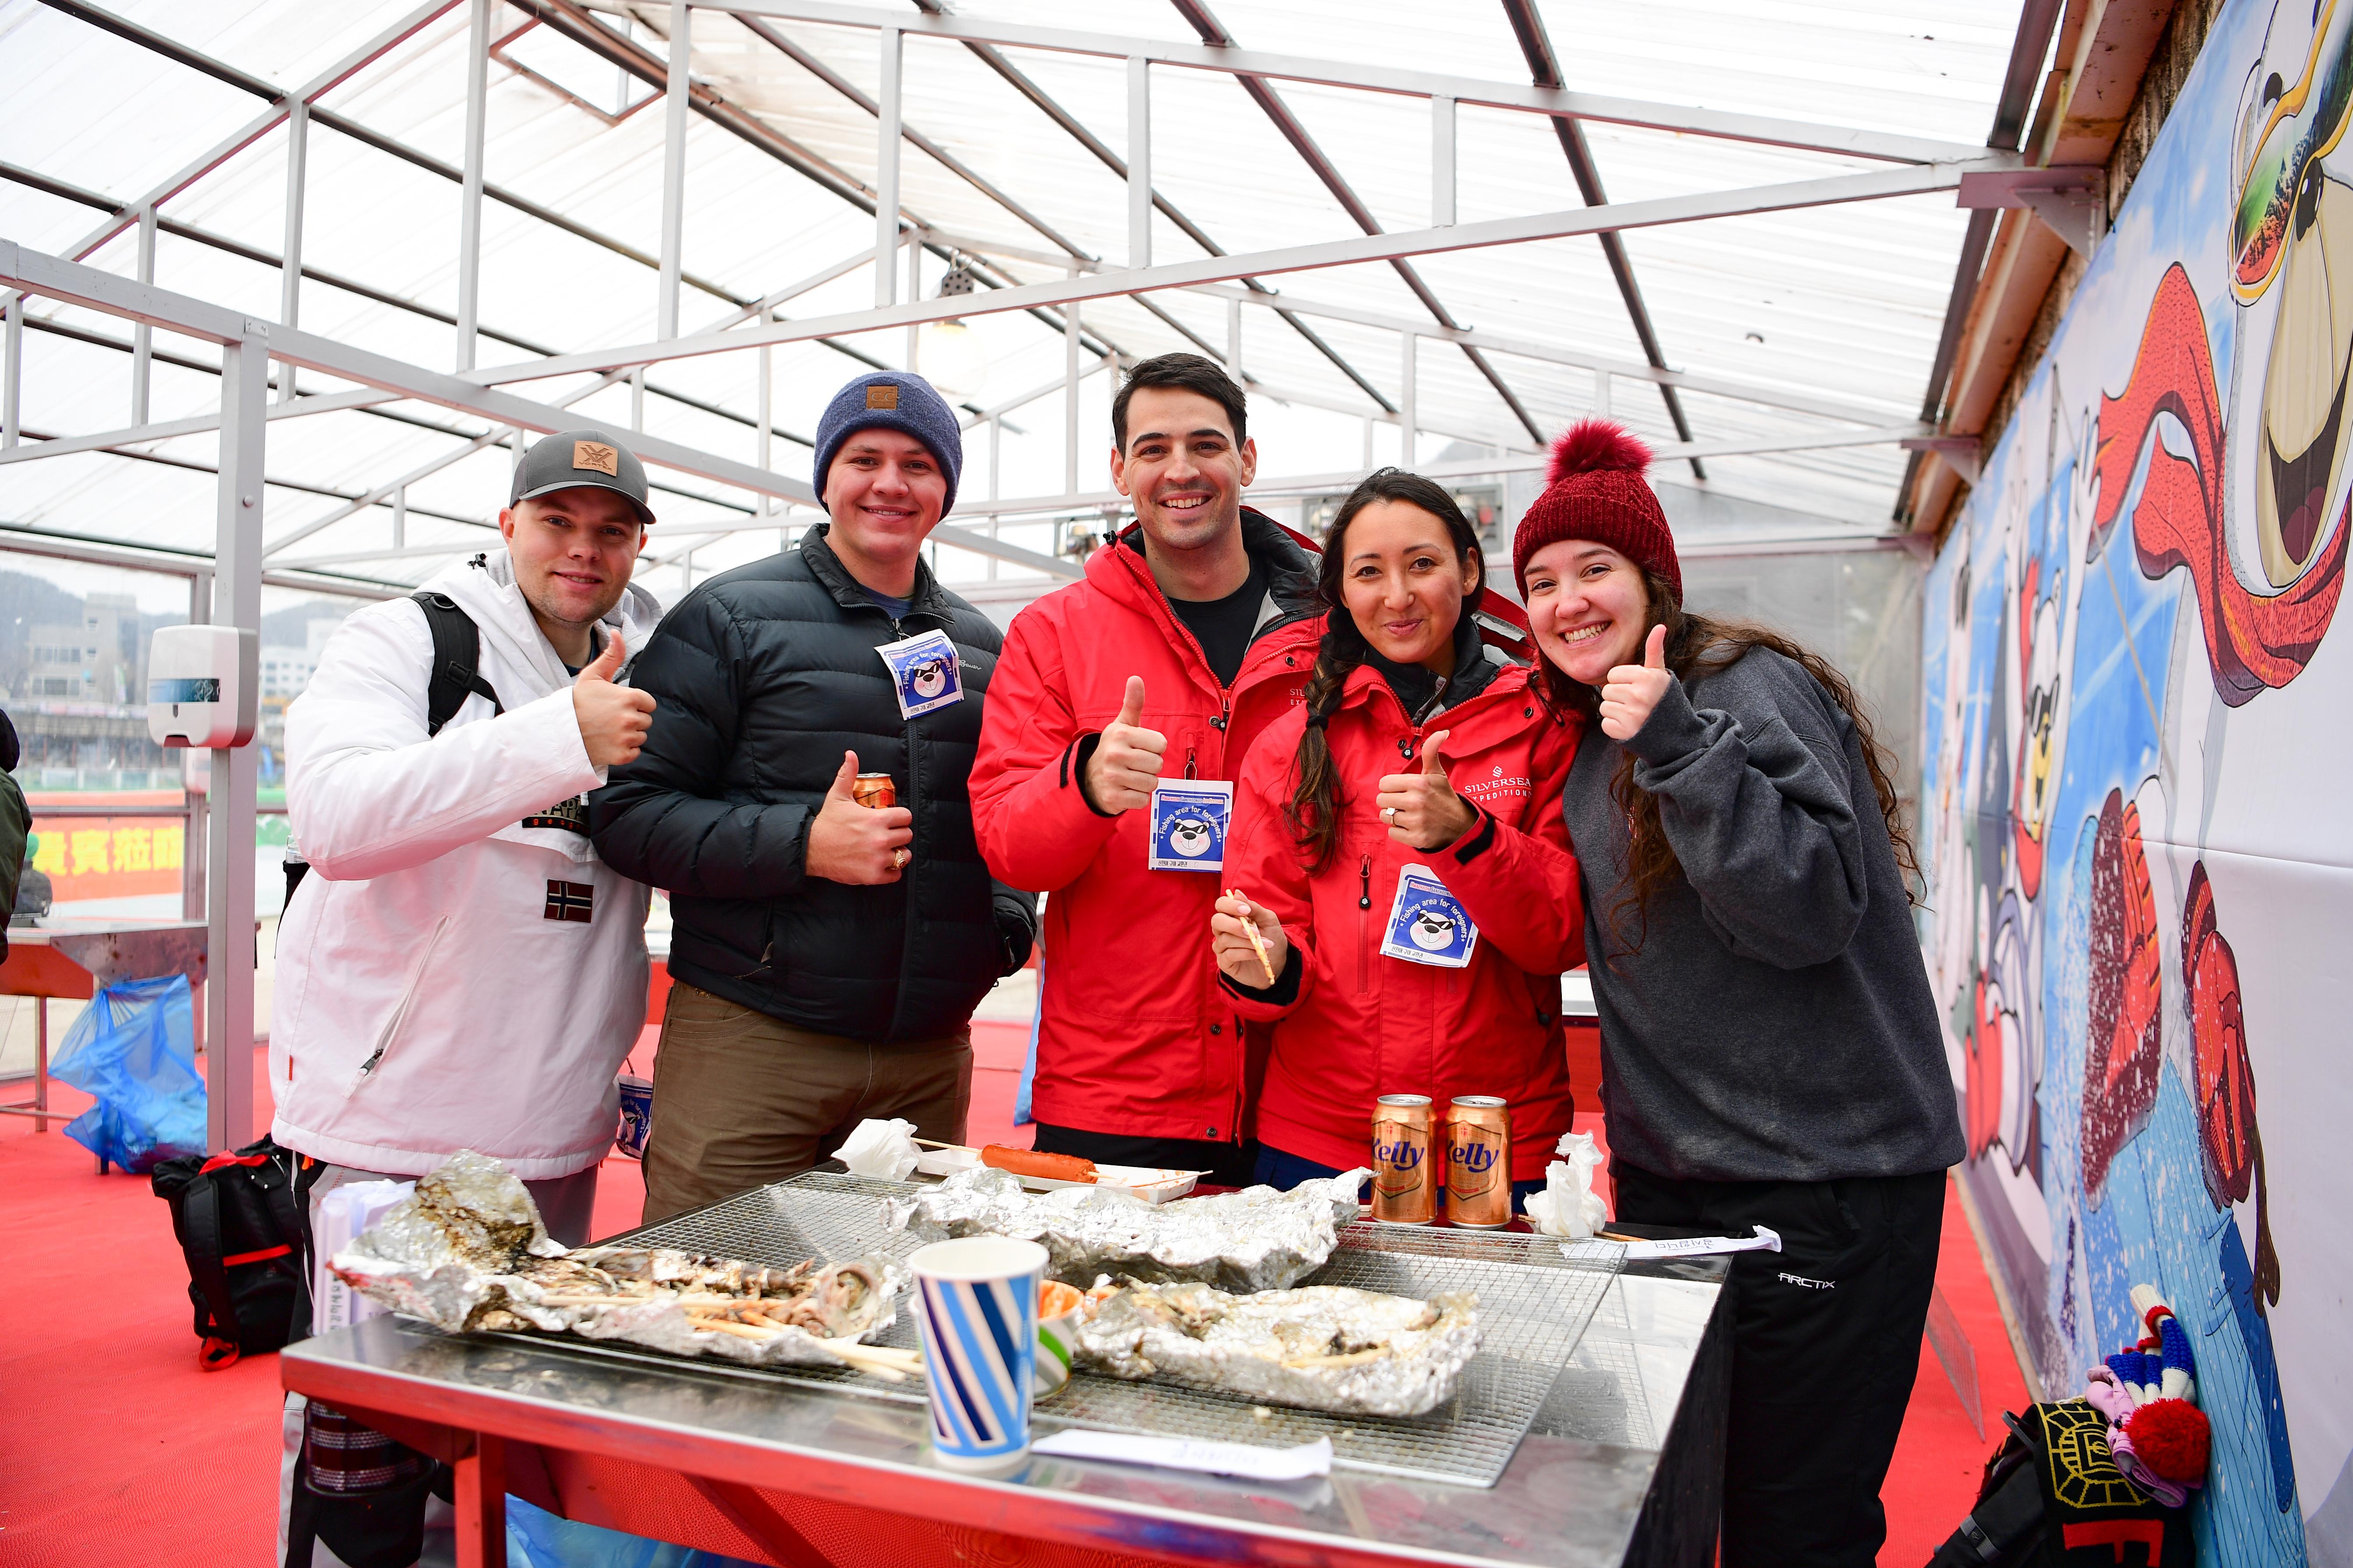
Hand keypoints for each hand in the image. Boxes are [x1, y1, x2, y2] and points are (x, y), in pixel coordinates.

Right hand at [573, 633, 656, 767]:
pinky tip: (608, 743)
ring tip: (608, 730)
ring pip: (641, 737)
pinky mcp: (622, 756)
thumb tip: (617, 633)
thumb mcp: (593, 675)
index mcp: (630, 698)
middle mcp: (631, 718)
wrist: (560, 731)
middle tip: (610, 718)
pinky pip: (634, 752)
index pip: (649, 703)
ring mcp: (626, 738)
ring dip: (628, 734)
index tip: (618, 705)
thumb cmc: (578, 701)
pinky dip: (624, 750)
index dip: (635, 704)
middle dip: (632, 719)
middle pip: (646, 720)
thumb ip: (611, 655)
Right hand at [806, 750, 914, 883]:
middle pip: (907, 835)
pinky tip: (881, 864)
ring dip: (898, 853)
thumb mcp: (837, 796)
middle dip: (899, 834)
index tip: (891, 820)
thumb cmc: (827, 823)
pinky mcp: (873, 876)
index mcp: (877, 819)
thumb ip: (848, 774)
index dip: (900, 818)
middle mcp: (881, 840)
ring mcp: (878, 859)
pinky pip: (896, 875)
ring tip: (886, 850)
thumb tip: (851, 754)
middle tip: (886, 835)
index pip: (906, 817)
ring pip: (904, 855)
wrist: (811, 850)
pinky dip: (891, 871)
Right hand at [1083, 676, 1165, 813]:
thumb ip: (1133, 703)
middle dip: (1151, 766)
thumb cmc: (1115, 748)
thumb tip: (1136, 678)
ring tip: (1132, 776)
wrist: (1089, 777)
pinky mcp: (1113, 798)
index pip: (1161, 744)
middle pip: (1158, 764)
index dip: (1155, 748)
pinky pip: (1143, 800)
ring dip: (1146, 782)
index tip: (1141, 747)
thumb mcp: (1122, 725)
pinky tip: (1127, 790)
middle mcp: (1114, 754)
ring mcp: (1112, 777)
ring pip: (1152, 783)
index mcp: (1120, 734)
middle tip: (1136, 764)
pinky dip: (1138, 797)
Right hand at [1211, 891, 1289, 990]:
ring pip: (1225, 939)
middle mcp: (1223, 930)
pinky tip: (1258, 954)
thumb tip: (1237, 893)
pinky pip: (1229, 955)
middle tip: (1254, 932)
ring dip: (1247, 942)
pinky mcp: (1224, 962)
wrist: (1278, 962)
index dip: (1230, 905)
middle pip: (1216, 921)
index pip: (1221, 904)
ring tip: (1266, 945)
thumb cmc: (1271, 937)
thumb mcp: (1268, 920)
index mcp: (1232, 916)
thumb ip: (1254, 908)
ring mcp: (1221, 946)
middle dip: (1235, 925)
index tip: (1246, 910)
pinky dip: (1246, 953)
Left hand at [1375, 729, 1475, 848]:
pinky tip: (1412, 826)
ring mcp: (1416, 821)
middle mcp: (1416, 802)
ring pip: (1385, 817)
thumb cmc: (1443, 797)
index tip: (1404, 790)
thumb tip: (1442, 732)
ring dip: (1394, 817)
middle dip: (1391, 801)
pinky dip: (1399, 831)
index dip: (1392, 787)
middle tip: (1406, 803)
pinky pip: (1392, 833)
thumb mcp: (1437, 773)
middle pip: (1381, 800)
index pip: (1384, 784)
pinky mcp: (1416, 838)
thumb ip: (1431, 751)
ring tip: (1409, 815)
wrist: (1460, 825)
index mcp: (1419, 783)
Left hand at [1599, 625, 1672, 741]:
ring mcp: (1632, 715)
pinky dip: (1615, 727)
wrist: (1675, 734)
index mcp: (1647, 678)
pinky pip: (1605, 724)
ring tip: (1634, 714)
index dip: (1623, 681)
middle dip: (1619, 696)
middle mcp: (1640, 695)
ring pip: (1604, 707)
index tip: (1637, 688)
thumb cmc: (1662, 699)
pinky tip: (1630, 726)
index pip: (1613, 675)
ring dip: (1616, 712)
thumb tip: (1660, 626)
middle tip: (1636, 703)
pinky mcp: (1625, 732)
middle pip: (1607, 690)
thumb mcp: (1660, 674)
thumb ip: (1654, 650)